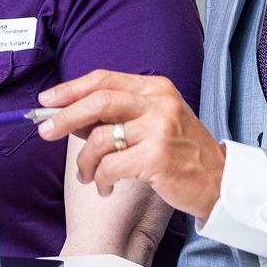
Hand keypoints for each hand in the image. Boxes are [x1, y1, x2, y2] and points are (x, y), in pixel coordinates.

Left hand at [35, 70, 226, 220]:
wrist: (220, 182)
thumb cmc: (182, 153)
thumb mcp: (155, 122)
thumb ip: (119, 115)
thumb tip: (69, 117)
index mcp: (156, 88)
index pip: (104, 79)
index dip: (70, 89)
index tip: (46, 99)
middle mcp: (159, 103)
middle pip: (98, 100)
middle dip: (65, 116)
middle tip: (45, 131)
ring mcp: (159, 129)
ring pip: (100, 138)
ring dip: (84, 161)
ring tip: (88, 175)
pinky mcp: (157, 157)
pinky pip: (110, 165)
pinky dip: (101, 178)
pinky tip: (105, 187)